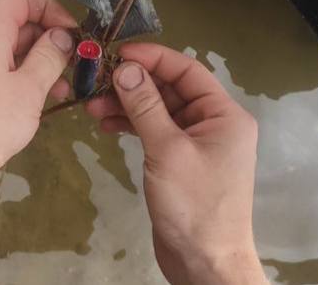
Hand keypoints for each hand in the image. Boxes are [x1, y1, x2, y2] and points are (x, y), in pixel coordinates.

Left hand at [0, 0, 76, 197]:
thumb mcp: (27, 91)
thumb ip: (48, 59)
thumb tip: (62, 36)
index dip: (50, 8)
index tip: (73, 34)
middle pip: (14, 24)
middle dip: (46, 42)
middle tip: (73, 69)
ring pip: (4, 52)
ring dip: (34, 65)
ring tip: (59, 93)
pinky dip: (15, 81)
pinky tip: (30, 106)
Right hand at [86, 44, 263, 284]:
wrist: (206, 263)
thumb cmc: (194, 205)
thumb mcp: (167, 151)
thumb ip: (146, 106)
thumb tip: (126, 68)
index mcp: (224, 114)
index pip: (187, 70)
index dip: (153, 58)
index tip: (118, 53)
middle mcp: (214, 124)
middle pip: (171, 89)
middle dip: (133, 84)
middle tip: (96, 82)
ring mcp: (197, 144)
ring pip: (159, 110)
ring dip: (128, 105)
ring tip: (93, 107)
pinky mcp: (181, 162)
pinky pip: (156, 132)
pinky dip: (133, 126)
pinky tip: (107, 125)